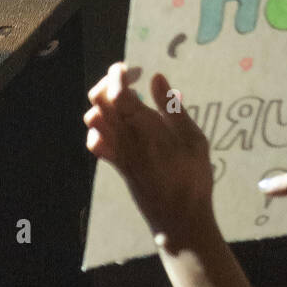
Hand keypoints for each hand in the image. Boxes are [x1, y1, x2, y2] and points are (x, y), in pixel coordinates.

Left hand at [84, 62, 214, 250]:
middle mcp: (124, 137)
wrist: (178, 218)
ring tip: (125, 101)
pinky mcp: (116, 165)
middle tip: (130, 81)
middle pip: (98, 101)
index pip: (118, 92)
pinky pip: (95, 143)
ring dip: (104, 104)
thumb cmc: (192, 177)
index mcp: (144, 127)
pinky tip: (117, 127)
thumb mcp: (193, 139)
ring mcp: (117, 152)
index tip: (133, 68)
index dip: (119, 74)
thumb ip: (172, 107)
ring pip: (93, 119)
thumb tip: (156, 77)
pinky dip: (99, 129)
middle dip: (108, 83)